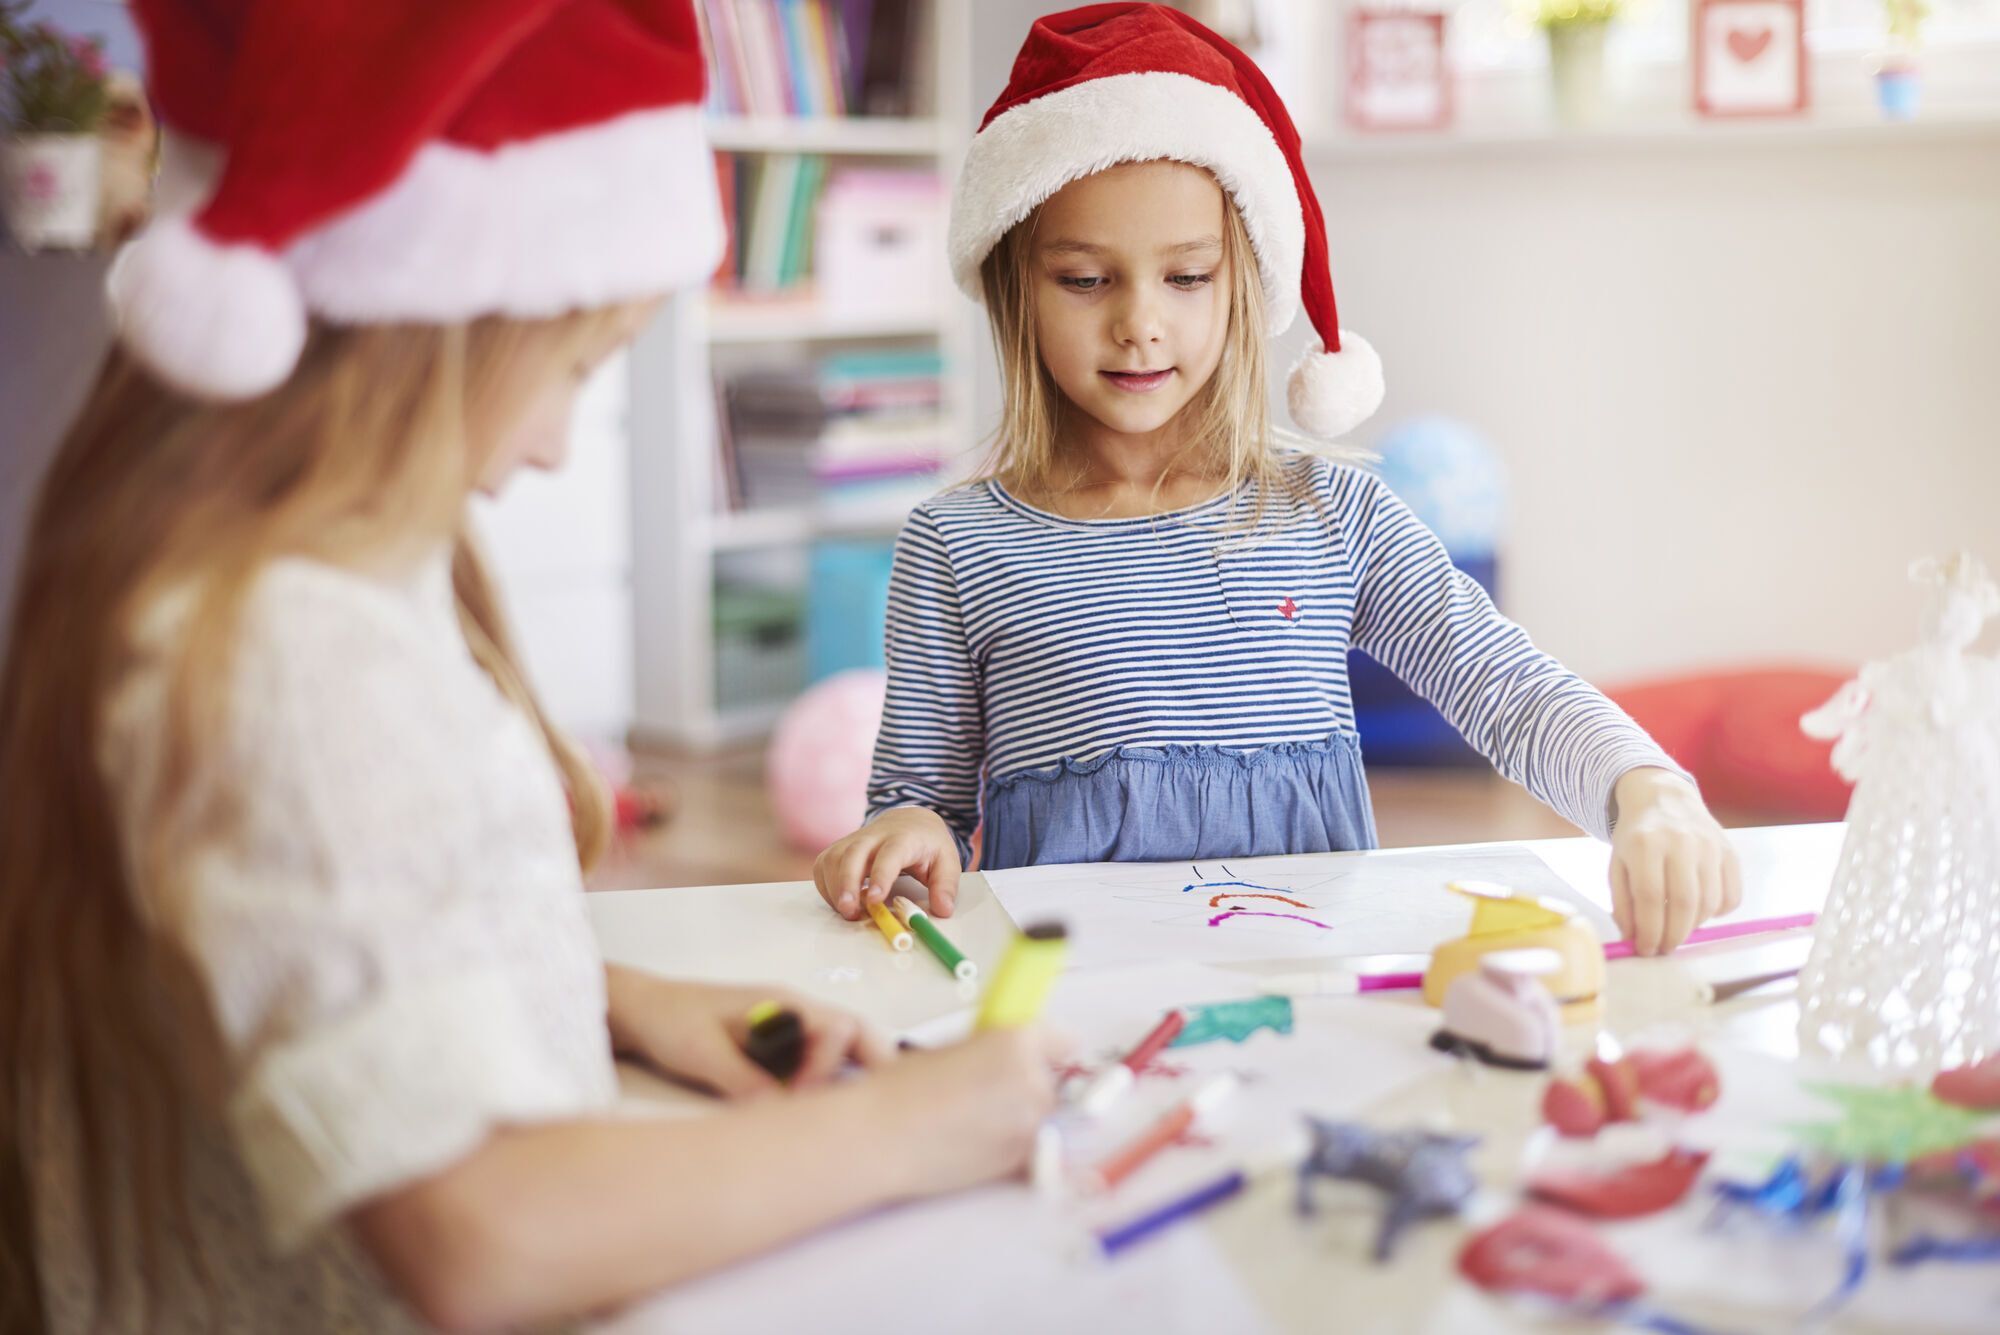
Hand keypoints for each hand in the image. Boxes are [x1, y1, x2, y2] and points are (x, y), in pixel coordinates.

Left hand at [605, 968, 894, 1097]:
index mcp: (784, 1004)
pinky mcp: (776, 1049)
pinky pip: (815, 1063)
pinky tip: (819, 1114)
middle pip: (855, 1034)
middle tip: (882, 1108)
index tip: (804, 1096)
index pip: (838, 1028)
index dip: (831, 1065)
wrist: (640, 1011)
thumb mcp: (701, 1053)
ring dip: (852, 1077)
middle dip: (877, 1066)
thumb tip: (780, 1113)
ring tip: (853, 1117)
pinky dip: (828, 1085)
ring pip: (841, 1050)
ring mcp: (788, 1030)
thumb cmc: (669, 1021)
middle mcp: (796, 1013)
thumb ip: (741, 1080)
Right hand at [814, 806, 962, 918]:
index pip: (889, 854)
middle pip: (853, 854)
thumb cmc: (926, 844)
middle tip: (849, 911)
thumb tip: (943, 910)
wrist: (908, 820)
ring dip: (835, 888)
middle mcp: (874, 836)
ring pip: (833, 859)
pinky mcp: (838, 849)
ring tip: (848, 912)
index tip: (876, 900)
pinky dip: (826, 886)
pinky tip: (840, 900)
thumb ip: (946, 886)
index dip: (881, 876)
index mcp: (903, 838)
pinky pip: (823, 866)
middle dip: (847, 884)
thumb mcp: (947, 861)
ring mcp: (853, 840)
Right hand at [863, 1028, 1066, 1197]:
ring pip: (1041, 1115)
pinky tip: (978, 1140)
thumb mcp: (954, 1048)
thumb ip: (993, 1049)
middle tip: (988, 1090)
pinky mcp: (1021, 1160)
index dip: (1048, 1048)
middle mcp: (1034, 1081)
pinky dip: (1013, 1145)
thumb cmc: (904, 1088)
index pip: (1063, 1041)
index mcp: (1019, 1042)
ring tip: (975, 1119)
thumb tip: (1007, 1056)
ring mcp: (1031, 1124)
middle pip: (1051, 1080)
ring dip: (1020, 1115)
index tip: (1040, 1054)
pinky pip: (1031, 1147)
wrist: (883, 1135)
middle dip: (1027, 1084)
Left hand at [1608, 768, 1742, 955]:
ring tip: (1678, 929)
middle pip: (1684, 902)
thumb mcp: (1618, 864)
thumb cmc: (1637, 837)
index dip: (1649, 930)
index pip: (1650, 896)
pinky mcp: (1730, 851)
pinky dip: (1718, 913)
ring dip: (1694, 926)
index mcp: (1645, 844)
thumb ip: (1622, 902)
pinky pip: (1732, 895)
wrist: (1664, 798)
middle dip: (1674, 935)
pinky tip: (1700, 912)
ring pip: (1709, 902)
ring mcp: (1710, 845)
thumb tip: (1634, 940)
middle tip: (1665, 949)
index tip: (1646, 950)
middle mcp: (1681, 842)